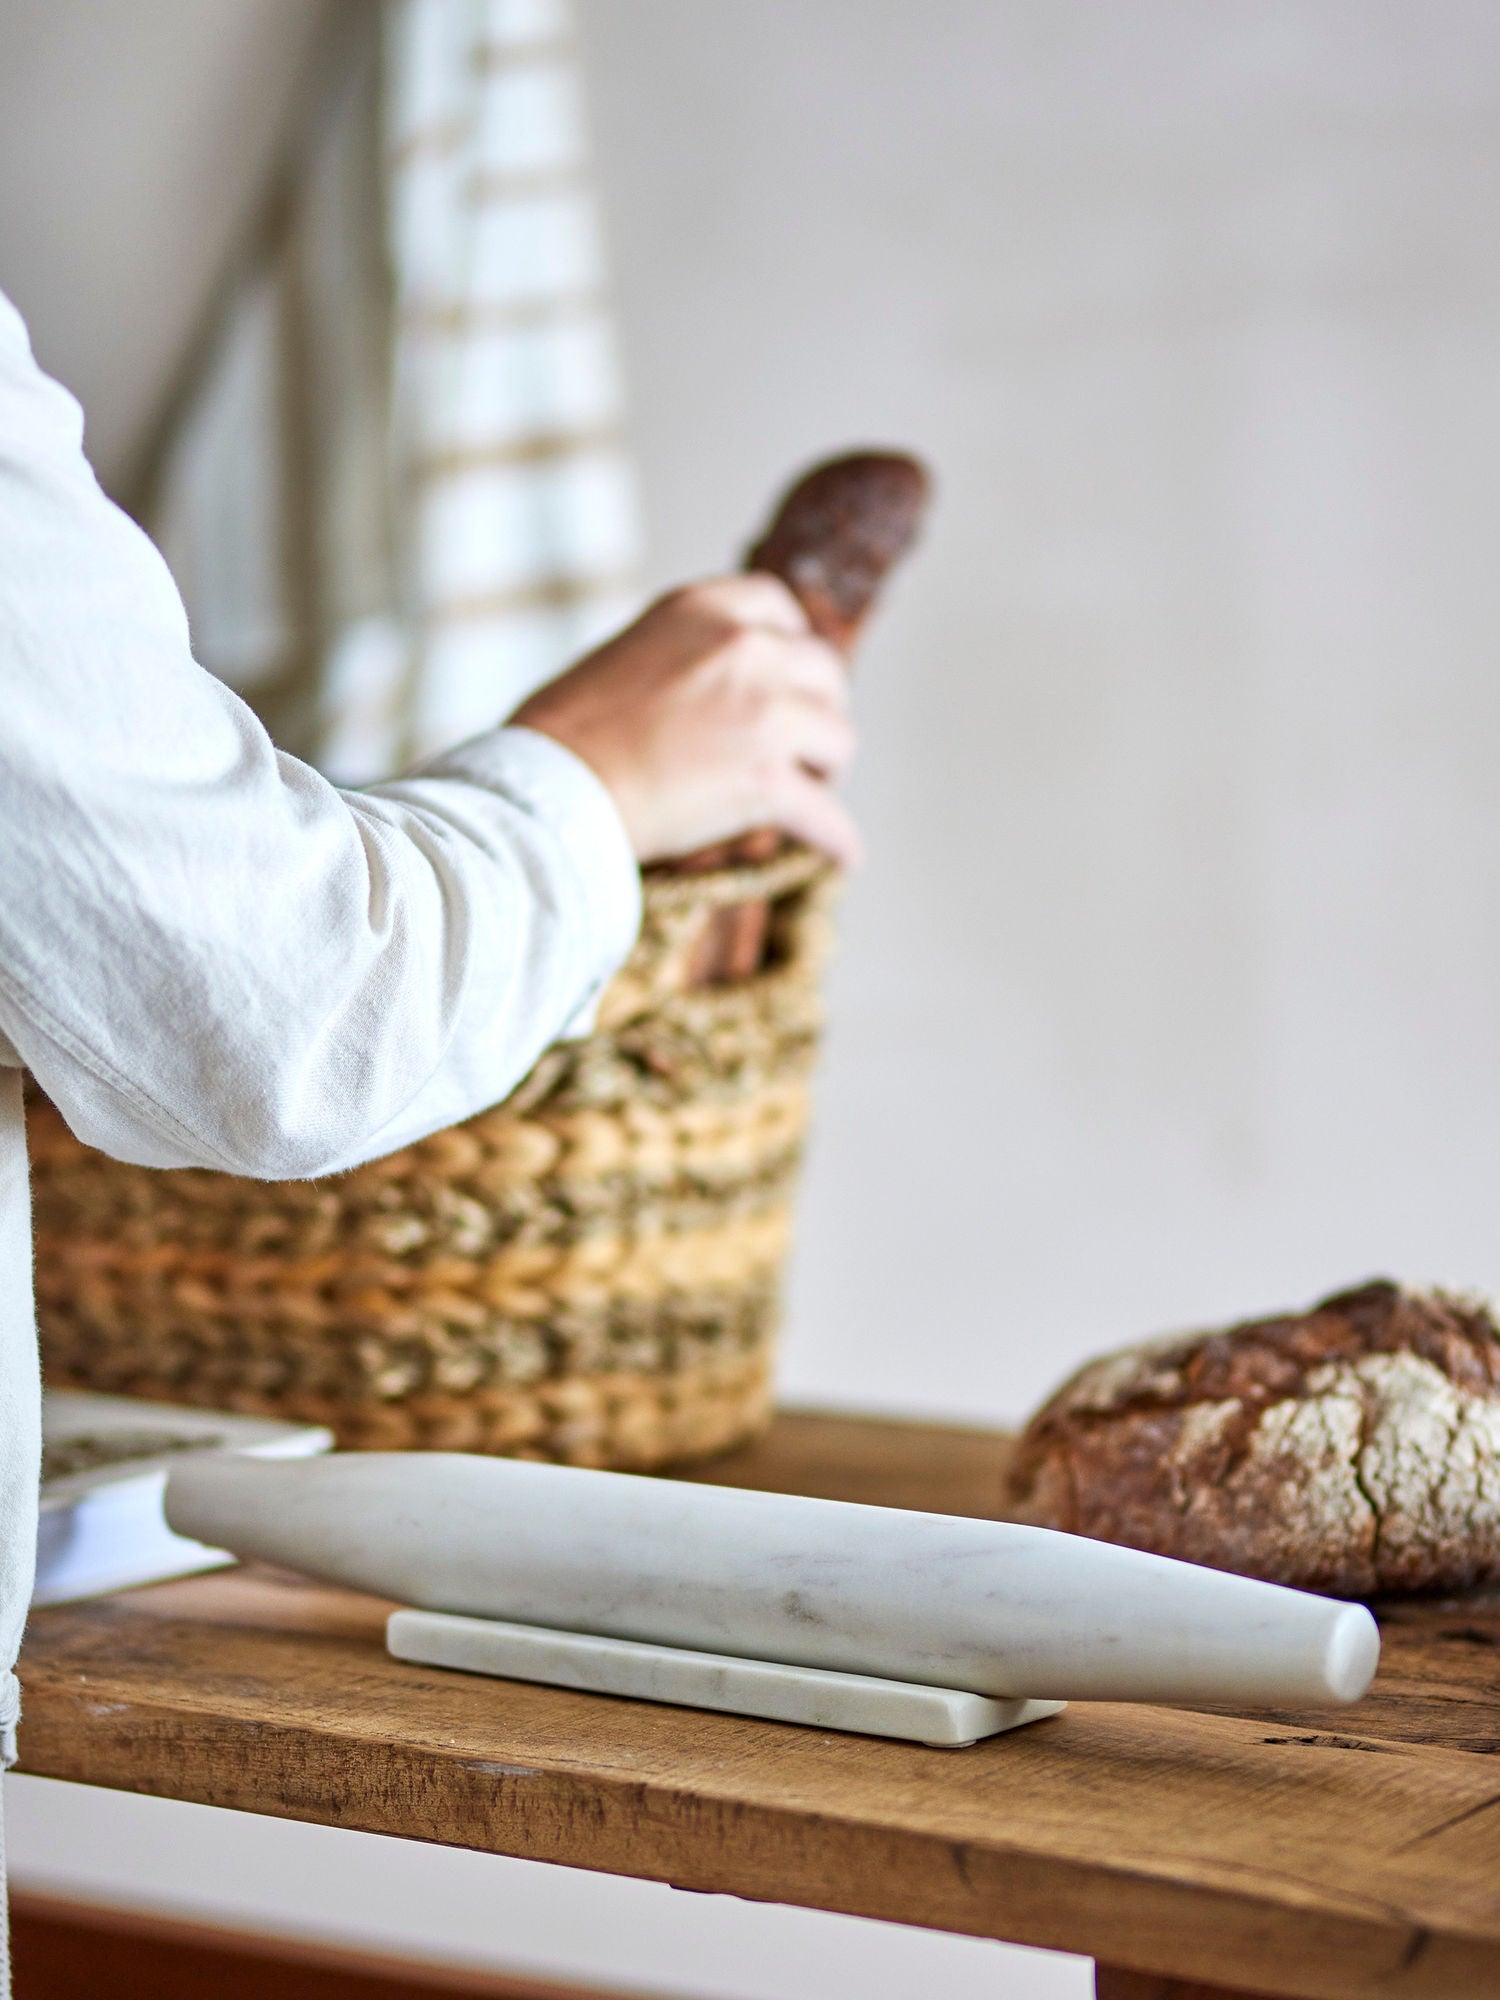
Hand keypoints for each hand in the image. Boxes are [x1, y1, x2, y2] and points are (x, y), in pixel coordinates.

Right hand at [510, 576, 860, 866]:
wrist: (546, 791)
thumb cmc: (561, 736)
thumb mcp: (626, 656)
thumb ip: (682, 659)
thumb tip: (710, 697)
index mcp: (702, 608)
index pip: (778, 607)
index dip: (791, 646)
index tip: (788, 675)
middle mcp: (743, 647)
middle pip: (823, 672)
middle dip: (818, 707)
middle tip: (804, 742)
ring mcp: (762, 711)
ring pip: (838, 739)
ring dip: (827, 768)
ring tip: (813, 790)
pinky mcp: (766, 780)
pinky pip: (826, 814)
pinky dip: (836, 838)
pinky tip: (843, 854)